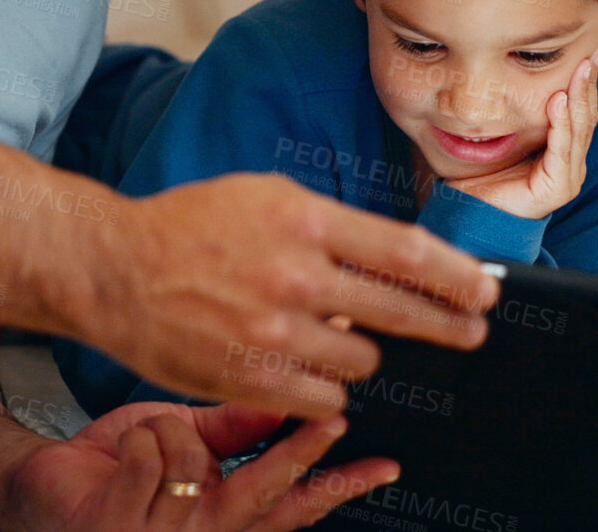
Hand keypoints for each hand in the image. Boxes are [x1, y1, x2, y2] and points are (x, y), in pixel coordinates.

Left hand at [6, 400, 398, 531]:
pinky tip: (121, 453)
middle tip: (335, 415)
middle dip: (300, 450)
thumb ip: (232, 429)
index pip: (295, 507)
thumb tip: (286, 398)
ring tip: (147, 438)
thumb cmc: (120, 467)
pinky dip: (136, 438)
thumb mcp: (184, 439)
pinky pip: (149, 456)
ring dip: (168, 431)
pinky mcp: (119, 525)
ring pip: (194, 460)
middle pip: (266, 492)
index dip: (340, 485)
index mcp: (225, 517)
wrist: (43, 486)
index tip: (383, 465)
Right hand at [79, 174, 497, 419]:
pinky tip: (310, 371)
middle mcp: (295, 275)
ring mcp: (273, 331)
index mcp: (303, 220)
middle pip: (400, 312)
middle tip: (470, 332)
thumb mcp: (265, 199)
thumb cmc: (190, 227)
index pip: (406, 252)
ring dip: (361, 355)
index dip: (456, 276)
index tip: (483, 291)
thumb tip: (397, 261)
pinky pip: (325, 399)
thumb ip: (331, 229)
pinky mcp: (251, 377)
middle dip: (447, 325)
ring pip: (363, 361)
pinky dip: (327, 390)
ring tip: (336, 340)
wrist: (114, 269)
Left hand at [444, 49, 597, 219]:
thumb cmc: (483, 175)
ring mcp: (567, 179)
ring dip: (580, 97)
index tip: (588, 55)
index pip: (579, 114)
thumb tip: (525, 79)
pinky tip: (560, 101)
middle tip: (592, 55)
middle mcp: (570, 166)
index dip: (585, 85)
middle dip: (588, 85)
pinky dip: (561, 124)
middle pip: (584, 119)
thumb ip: (523, 116)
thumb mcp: (507, 137)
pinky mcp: (556, 190)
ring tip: (581, 70)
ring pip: (578, 131)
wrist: (468, 211)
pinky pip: (561, 151)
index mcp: (563, 155)